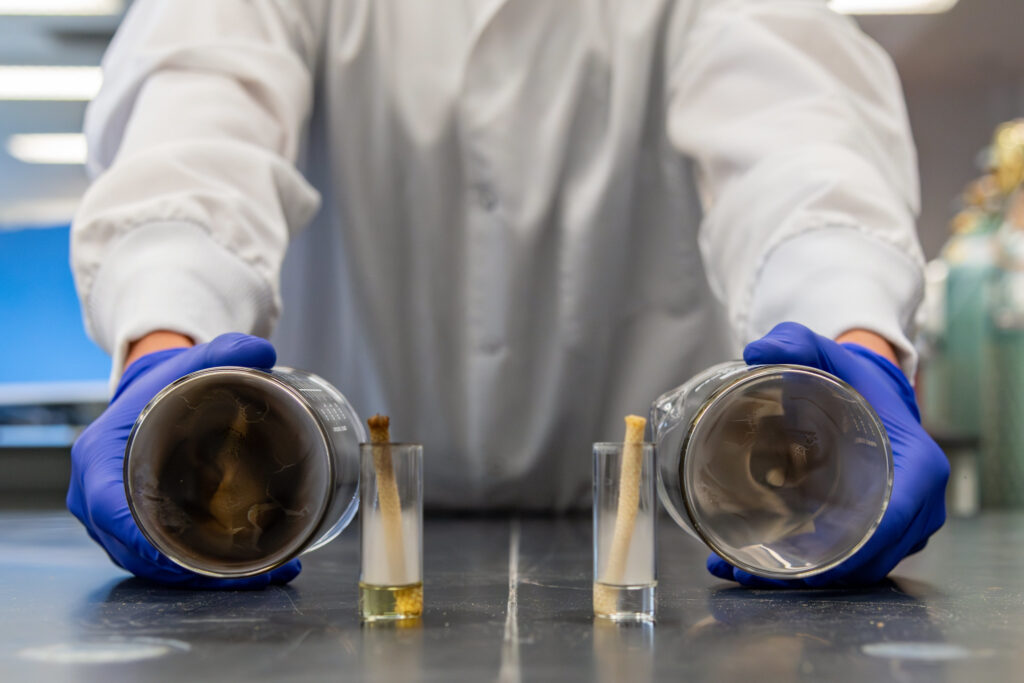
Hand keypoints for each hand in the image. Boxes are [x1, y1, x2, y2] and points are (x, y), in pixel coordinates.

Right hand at [67, 333, 301, 587]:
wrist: (150, 397)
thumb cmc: (165, 386)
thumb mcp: (192, 364)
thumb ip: (227, 352)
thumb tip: (263, 351)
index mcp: (98, 458)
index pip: (108, 508)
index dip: (142, 537)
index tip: (186, 553)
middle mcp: (96, 495)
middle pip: (136, 549)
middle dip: (193, 568)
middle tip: (250, 569)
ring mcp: (112, 520)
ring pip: (153, 564)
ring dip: (205, 577)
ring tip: (264, 574)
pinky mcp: (134, 532)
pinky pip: (162, 562)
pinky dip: (203, 572)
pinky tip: (255, 570)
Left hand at [707, 322, 948, 586]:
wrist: (863, 391)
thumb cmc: (850, 377)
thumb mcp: (822, 352)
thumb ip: (793, 341)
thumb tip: (758, 351)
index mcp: (918, 465)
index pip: (896, 521)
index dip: (855, 549)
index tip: (808, 561)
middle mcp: (915, 504)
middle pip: (870, 557)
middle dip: (813, 573)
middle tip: (757, 571)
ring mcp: (898, 524)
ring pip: (854, 567)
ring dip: (800, 579)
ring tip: (742, 572)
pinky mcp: (875, 533)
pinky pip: (846, 562)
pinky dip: (802, 571)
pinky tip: (746, 568)